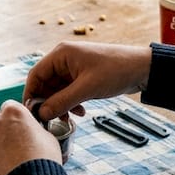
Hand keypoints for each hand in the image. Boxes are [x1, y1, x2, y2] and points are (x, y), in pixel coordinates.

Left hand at [0, 100, 61, 174]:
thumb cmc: (43, 159)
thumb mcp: (48, 136)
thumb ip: (35, 128)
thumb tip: (33, 131)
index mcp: (13, 112)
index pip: (10, 106)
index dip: (16, 117)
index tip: (20, 125)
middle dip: (3, 129)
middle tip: (15, 142)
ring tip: (10, 157)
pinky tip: (5, 167)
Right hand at [25, 42, 151, 121]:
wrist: (143, 69)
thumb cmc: (116, 71)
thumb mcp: (87, 89)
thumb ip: (62, 102)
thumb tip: (42, 114)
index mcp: (61, 54)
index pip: (36, 74)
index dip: (31, 94)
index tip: (32, 113)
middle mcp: (64, 59)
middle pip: (45, 84)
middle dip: (48, 103)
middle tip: (53, 120)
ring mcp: (73, 68)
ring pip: (56, 90)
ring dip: (61, 105)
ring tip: (70, 118)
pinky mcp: (82, 77)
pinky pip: (68, 92)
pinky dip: (71, 103)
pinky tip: (81, 112)